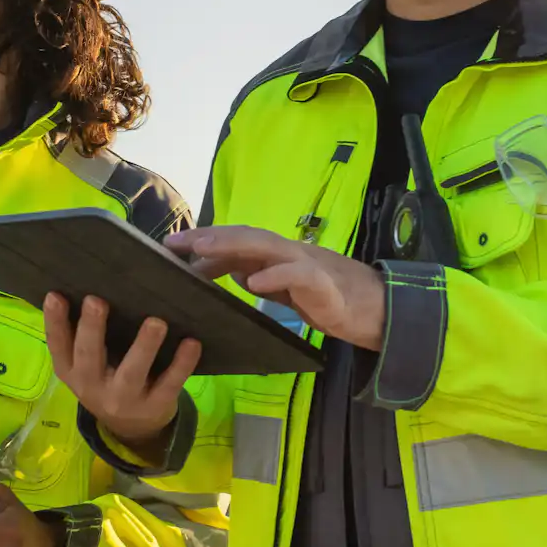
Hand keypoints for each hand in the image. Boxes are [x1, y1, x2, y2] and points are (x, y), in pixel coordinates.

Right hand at [46, 292, 198, 457]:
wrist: (133, 429)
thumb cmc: (108, 379)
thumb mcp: (88, 366)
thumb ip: (84, 337)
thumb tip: (88, 285)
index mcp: (72, 372)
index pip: (59, 346)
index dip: (55, 322)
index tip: (56, 295)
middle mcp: (93, 387)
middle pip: (90, 357)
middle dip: (93, 329)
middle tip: (97, 301)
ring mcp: (124, 399)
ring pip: (132, 372)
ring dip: (144, 347)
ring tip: (156, 322)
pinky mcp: (155, 405)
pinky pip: (169, 384)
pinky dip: (182, 364)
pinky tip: (191, 342)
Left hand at [167, 226, 384, 350]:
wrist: (375, 309)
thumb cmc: (329, 299)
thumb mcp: (287, 291)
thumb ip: (263, 279)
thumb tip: (237, 272)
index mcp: (277, 255)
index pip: (237, 242)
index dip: (205, 241)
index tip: (172, 248)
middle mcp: (288, 252)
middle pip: (244, 237)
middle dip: (208, 237)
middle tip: (175, 244)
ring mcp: (306, 263)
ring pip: (265, 246)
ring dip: (232, 245)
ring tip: (203, 250)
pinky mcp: (322, 283)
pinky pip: (296, 275)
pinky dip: (275, 275)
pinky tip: (254, 282)